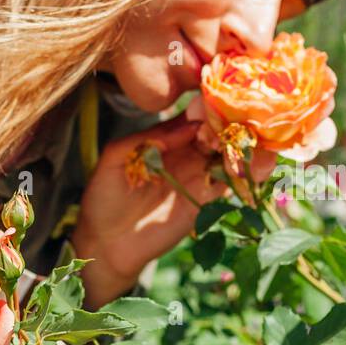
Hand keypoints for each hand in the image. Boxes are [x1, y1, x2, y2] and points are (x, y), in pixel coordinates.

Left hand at [70, 113, 267, 308]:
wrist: (108, 243)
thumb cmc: (105, 197)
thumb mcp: (115, 158)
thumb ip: (144, 139)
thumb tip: (185, 127)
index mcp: (165, 140)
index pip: (191, 117)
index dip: (204, 108)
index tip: (214, 102)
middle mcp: (186, 155)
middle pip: (214, 133)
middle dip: (225, 125)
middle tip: (230, 122)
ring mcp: (198, 177)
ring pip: (226, 155)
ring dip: (236, 146)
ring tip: (236, 141)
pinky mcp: (205, 201)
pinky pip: (228, 184)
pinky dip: (239, 173)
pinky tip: (240, 165)